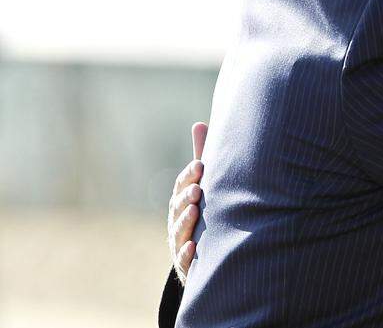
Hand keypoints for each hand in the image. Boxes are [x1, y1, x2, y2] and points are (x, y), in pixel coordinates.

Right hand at [168, 122, 207, 282]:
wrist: (198, 251)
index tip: (200, 165)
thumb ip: (201, 157)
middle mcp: (177, 219)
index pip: (182, 185)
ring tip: (195, 212)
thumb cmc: (201, 209)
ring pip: (179, 230)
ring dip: (186, 221)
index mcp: (181, 199)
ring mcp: (179, 240)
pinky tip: (194, 248)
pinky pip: (184, 258)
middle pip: (178, 206)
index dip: (189, 176)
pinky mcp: (186, 262)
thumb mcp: (200, 184)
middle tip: (197, 189)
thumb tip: (199, 124)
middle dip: (186, 197)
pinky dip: (187, 254)